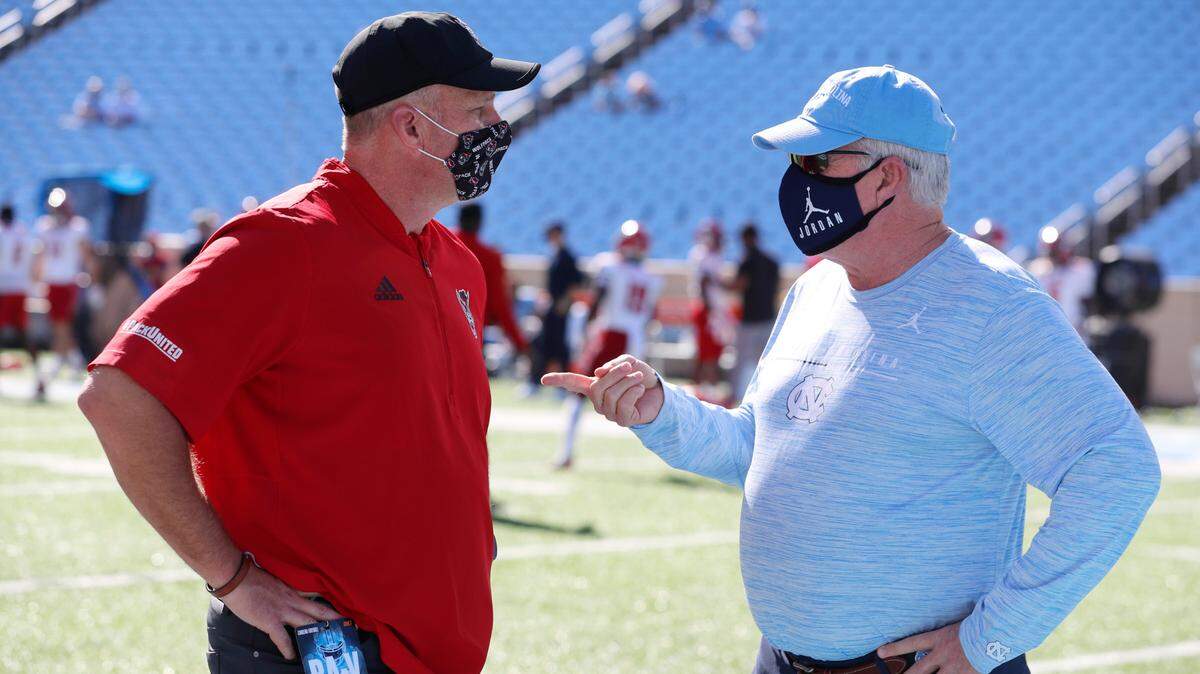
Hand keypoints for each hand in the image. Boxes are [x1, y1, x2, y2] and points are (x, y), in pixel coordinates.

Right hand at [220, 565, 341, 659]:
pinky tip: (291, 656)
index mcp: (292, 589)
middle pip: (319, 609)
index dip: (330, 602)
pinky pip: (282, 637)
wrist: (235, 576)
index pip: (316, 596)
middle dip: (334, 618)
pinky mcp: (269, 620)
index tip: (341, 606)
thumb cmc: (250, 576)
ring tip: (328, 643)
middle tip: (349, 625)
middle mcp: (292, 600)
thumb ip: (284, 587)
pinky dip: (287, 648)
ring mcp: (282, 610)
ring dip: (318, 633)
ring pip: (307, 622)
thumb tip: (286, 593)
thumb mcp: (274, 579)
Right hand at [541, 354, 663, 426]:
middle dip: (615, 374)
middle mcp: (598, 401)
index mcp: (596, 385)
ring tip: (639, 377)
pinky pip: (623, 405)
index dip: (559, 380)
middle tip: (630, 366)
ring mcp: (609, 413)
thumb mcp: (629, 363)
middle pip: (597, 387)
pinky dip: (634, 392)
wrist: (659, 393)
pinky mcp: (622, 421)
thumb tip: (598, 374)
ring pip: (611, 396)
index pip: (573, 383)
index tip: (543, 379)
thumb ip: (614, 364)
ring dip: (627, 382)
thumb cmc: (641, 377)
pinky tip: (640, 390)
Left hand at [877, 622, 979, 673]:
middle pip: (918, 670)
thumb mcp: (957, 624)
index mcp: (938, 639)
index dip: (895, 648)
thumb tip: (943, 627)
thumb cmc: (978, 625)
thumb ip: (947, 631)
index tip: (880, 652)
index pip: (911, 643)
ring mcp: (952, 668)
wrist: (994, 635)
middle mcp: (942, 655)